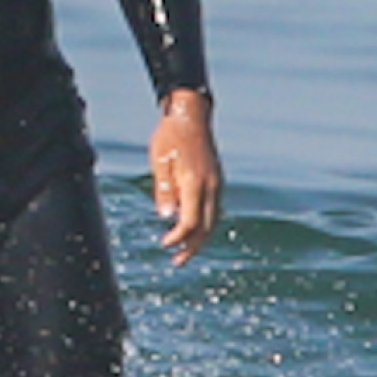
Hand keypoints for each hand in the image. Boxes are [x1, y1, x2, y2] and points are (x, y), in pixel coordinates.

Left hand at [150, 89, 221, 264]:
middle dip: (193, 247)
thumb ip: (164, 190)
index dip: (178, 237)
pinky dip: (205, 224)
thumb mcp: (159, 162)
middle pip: (207, 227)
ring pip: (214, 220)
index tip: (164, 244)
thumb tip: (167, 216)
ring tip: (185, 251)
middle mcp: (211, 185)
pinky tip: (194, 230)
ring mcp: (217, 183)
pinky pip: (214, 209)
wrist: (190, 115)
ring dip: (201, 239)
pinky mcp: (217, 180)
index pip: (190, 221)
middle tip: (177, 261)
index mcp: (195, 182)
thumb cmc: (170, 137)